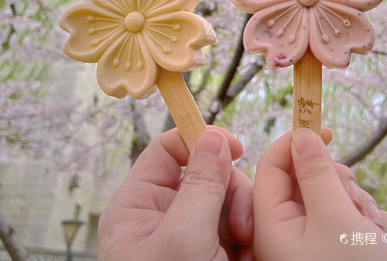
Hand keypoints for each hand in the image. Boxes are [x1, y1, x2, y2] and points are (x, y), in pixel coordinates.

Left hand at [98, 127, 253, 260]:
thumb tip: (213, 138)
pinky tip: (248, 254)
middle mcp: (160, 217)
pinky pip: (233, 229)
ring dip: (244, 218)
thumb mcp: (183, 237)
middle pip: (205, 175)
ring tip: (248, 245)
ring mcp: (185, 236)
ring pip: (225, 202)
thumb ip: (201, 185)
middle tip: (244, 222)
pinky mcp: (207, 253)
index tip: (235, 147)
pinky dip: (247, 238)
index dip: (201, 140)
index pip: (167, 151)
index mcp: (137, 205)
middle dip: (232, 193)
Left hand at [253, 128, 386, 260]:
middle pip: (305, 179)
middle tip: (355, 199)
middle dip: (336, 181)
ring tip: (373, 227)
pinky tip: (382, 238)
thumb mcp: (335, 218)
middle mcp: (286, 235)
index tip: (325, 128)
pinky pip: (346, 218)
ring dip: (357, 202)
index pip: (272, 167)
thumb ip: (314, 173)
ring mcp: (310, 244)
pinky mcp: (332, 250)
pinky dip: (365, 221)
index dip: (295, 142)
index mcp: (271, 225)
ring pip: (331, 197)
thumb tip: (300, 134)